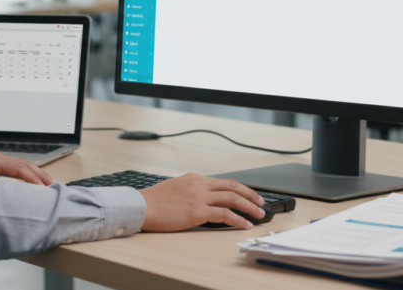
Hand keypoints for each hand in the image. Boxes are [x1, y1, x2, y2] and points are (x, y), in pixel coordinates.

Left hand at [0, 151, 55, 185]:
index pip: (21, 168)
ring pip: (22, 168)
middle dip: (41, 176)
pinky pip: (15, 172)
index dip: (34, 179)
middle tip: (55, 187)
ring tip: (50, 186)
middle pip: (25, 165)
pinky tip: (34, 186)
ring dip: (37, 177)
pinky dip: (28, 178)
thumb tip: (15, 193)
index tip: (44, 190)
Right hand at [138, 173, 264, 231]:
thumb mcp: (175, 188)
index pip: (223, 181)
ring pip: (232, 198)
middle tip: (260, 203)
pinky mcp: (197, 211)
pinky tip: (244, 224)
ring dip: (249, 206)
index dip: (240, 188)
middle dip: (250, 194)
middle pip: (232, 186)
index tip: (249, 195)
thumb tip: (203, 199)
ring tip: (258, 214)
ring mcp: (199, 197)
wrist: (141, 206)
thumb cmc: (154, 202)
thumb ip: (190, 191)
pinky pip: (224, 214)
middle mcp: (199, 185)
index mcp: (194, 178)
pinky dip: (238, 219)